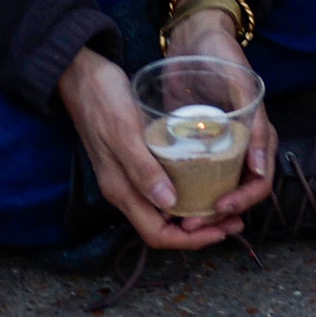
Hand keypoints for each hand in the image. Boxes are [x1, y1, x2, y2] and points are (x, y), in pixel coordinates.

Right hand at [57, 39, 274, 252]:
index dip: (190, 240)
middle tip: (234, 221)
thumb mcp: (124, 132)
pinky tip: (204, 178)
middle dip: (199, 230)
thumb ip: (142, 169)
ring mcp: (129, 175)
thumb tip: (169, 205)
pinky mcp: (135, 159)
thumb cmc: (102, 99)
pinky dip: (185, 191)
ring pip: (165, 209)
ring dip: (194, 212)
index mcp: (121, 190)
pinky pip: (163, 187)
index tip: (221, 232)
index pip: (157, 234)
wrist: (81, 76)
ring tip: (225, 204)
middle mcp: (125, 189)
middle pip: (164, 226)